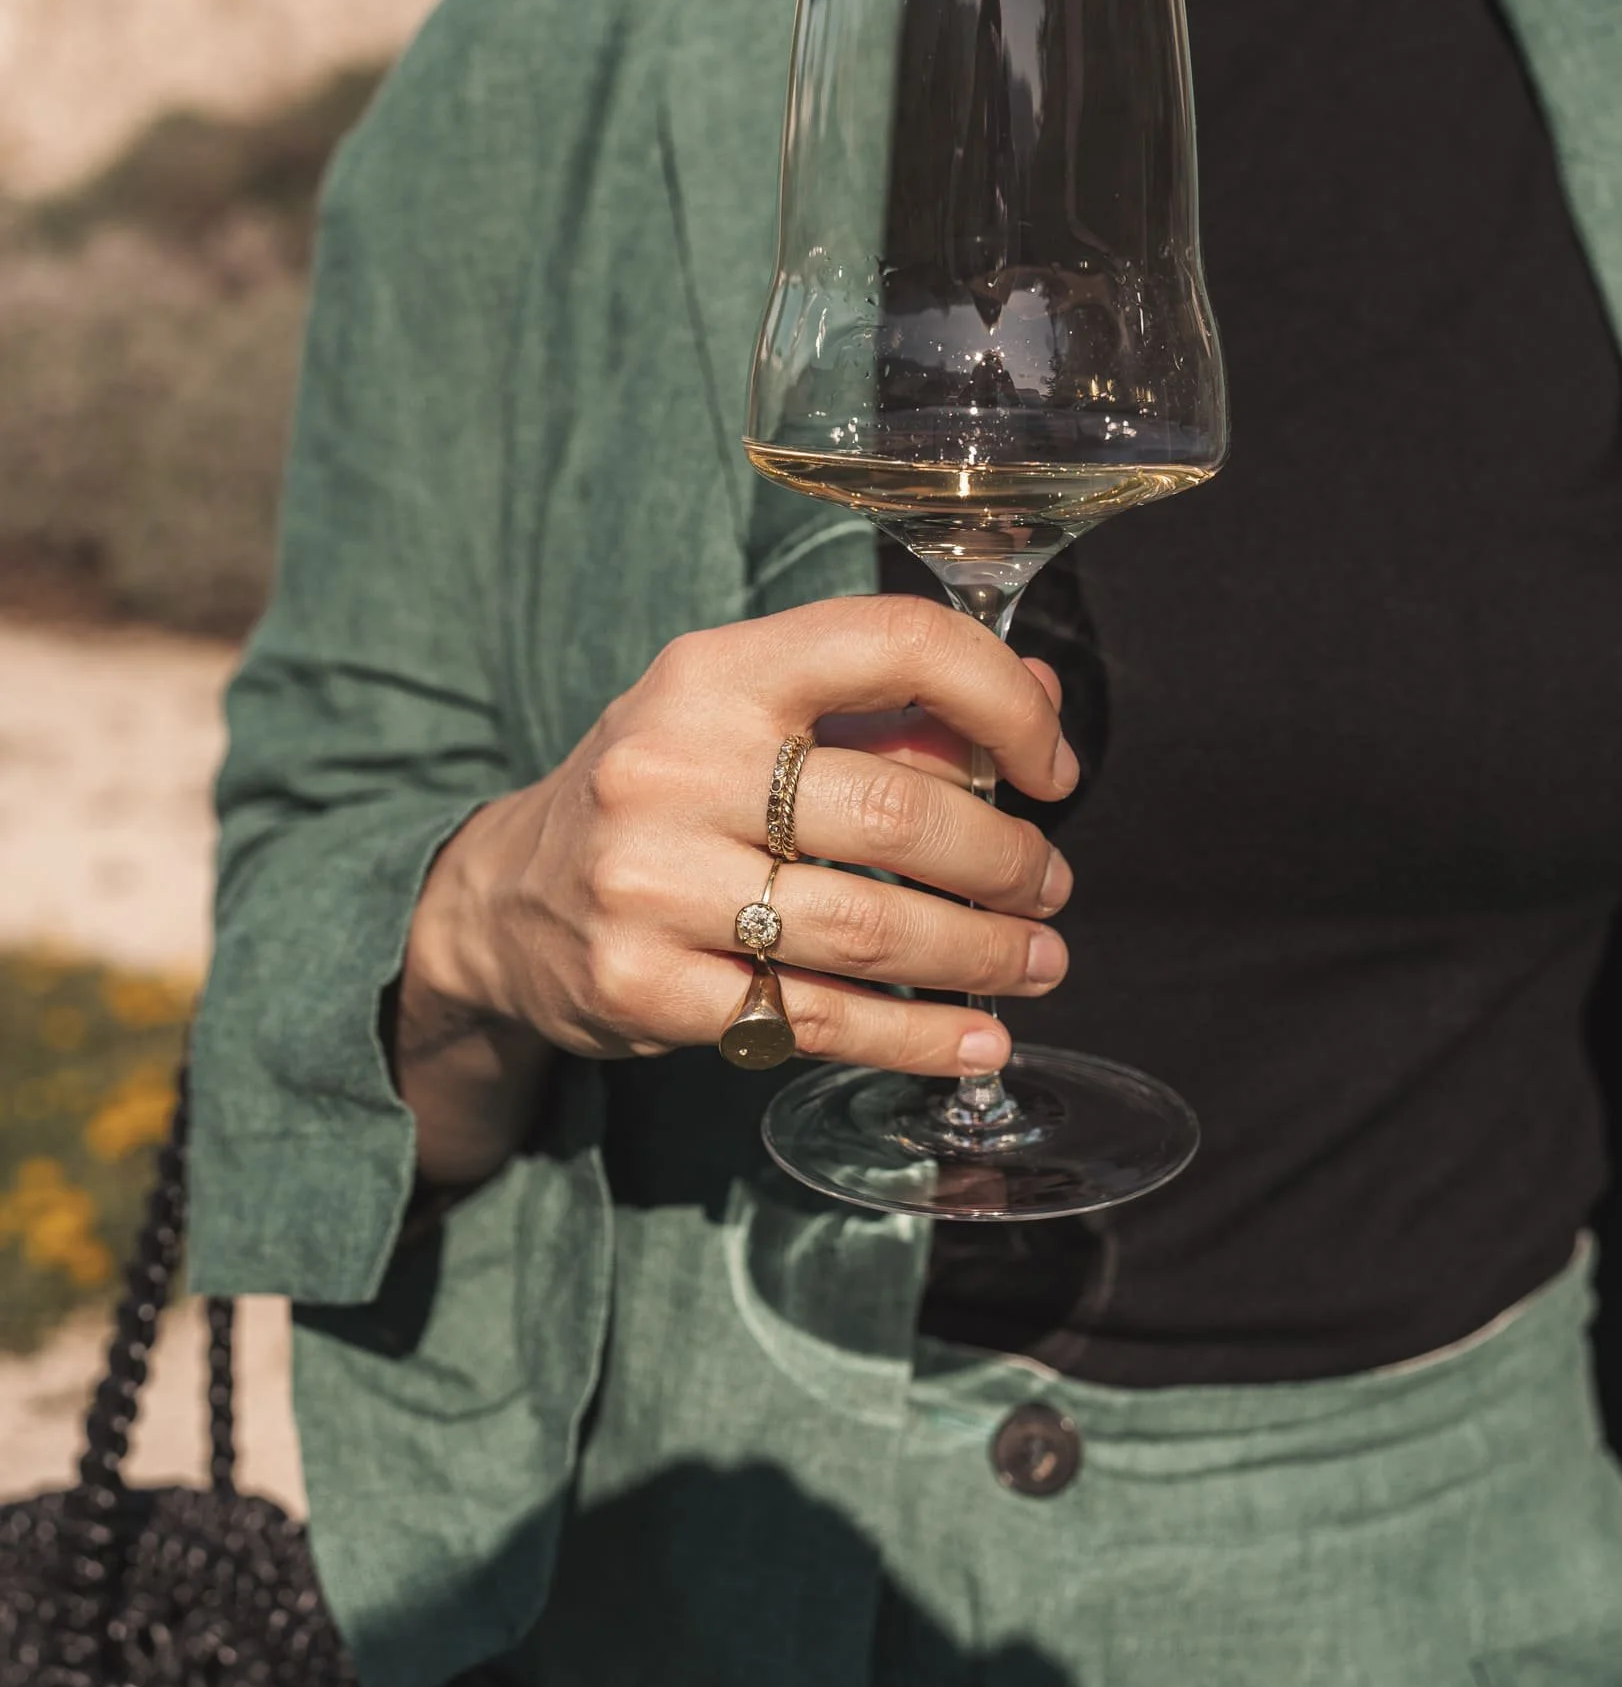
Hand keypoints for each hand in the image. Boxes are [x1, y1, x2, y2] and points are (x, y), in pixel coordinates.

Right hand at [397, 597, 1077, 1177]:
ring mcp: (652, 882)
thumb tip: (1039, 695)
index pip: (894, 645)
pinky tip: (977, 1041)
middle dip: (1005, 862)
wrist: (506, 901)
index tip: (1050, 766)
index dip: (1001, 702)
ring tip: (1036, 963)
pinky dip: (917, 1037)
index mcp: (716, 672)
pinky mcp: (646, 988)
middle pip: (895, 814)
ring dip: (982, 955)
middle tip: (1049, 890)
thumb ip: (892, 708)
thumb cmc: (664, 796)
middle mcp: (675, 766)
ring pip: (868, 929)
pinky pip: (816, 1019)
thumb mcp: (750, 719)